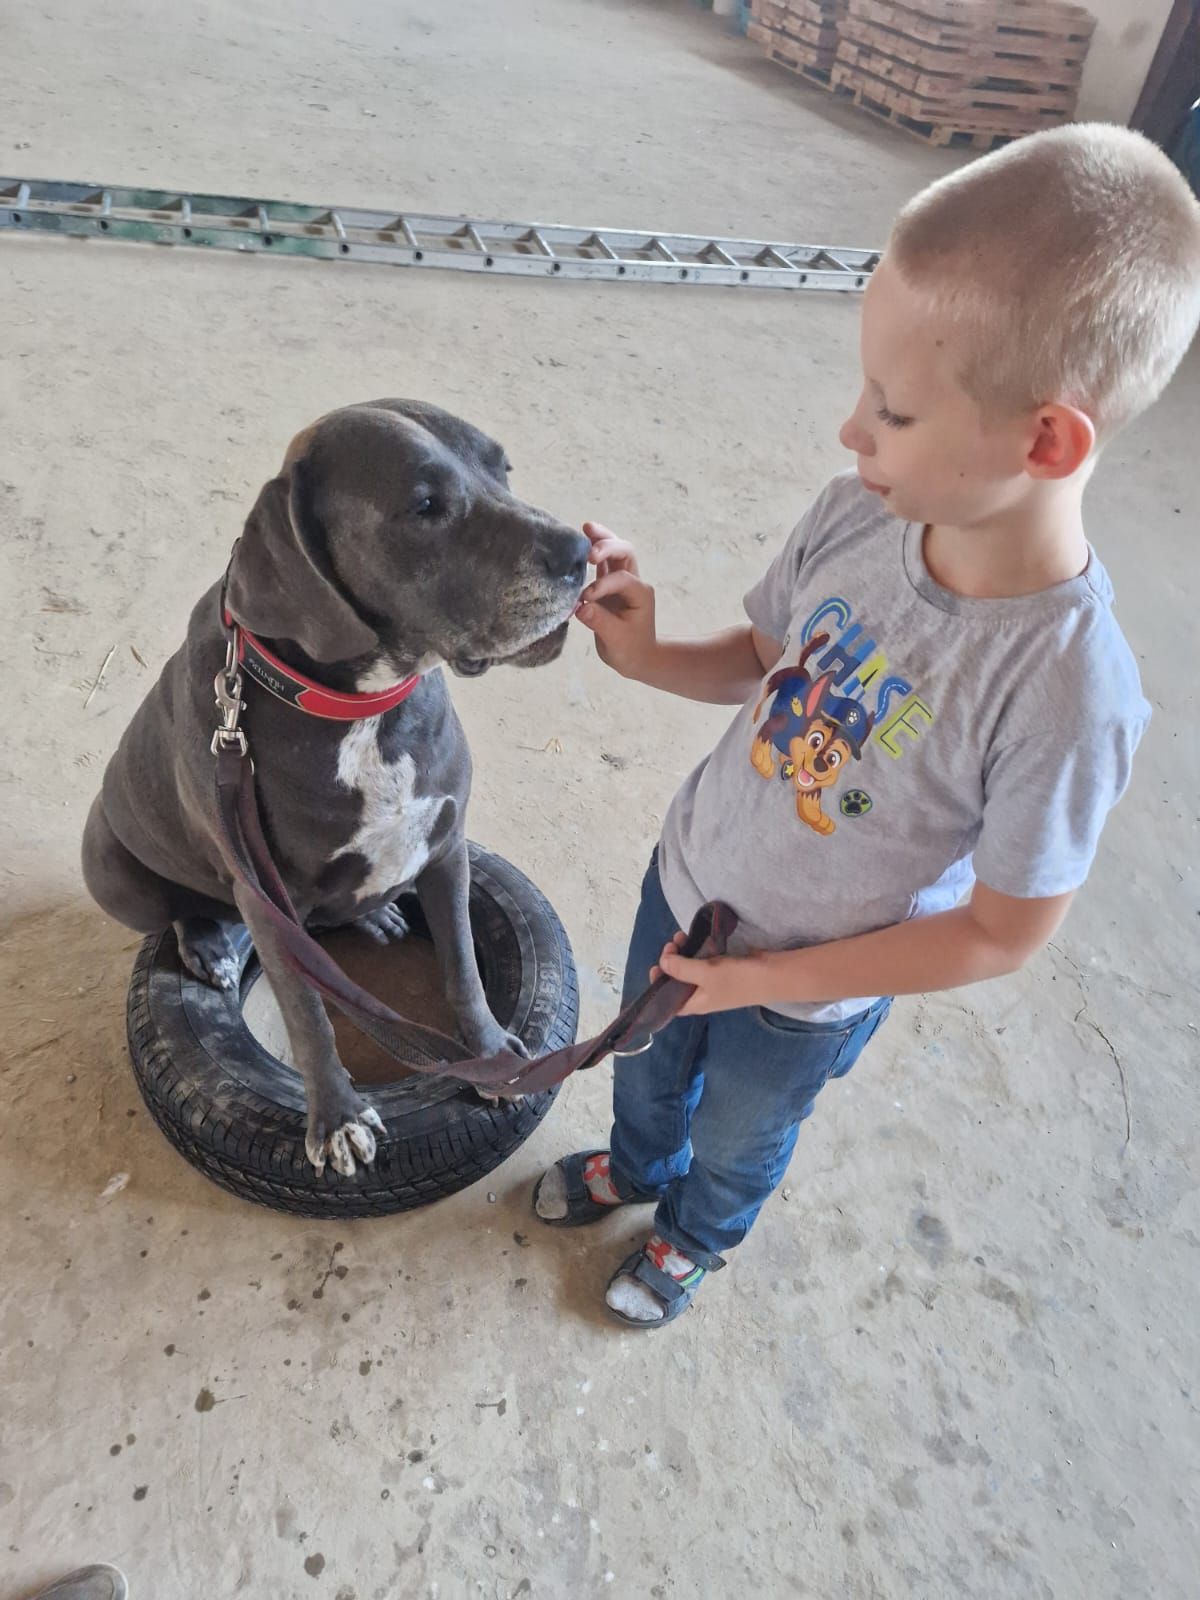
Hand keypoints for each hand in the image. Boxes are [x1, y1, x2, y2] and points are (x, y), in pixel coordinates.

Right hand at [575, 521, 656, 678]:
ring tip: (587, 527)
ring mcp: (622, 582)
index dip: (602, 585)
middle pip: (625, 552)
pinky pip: (603, 563)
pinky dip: (593, 551)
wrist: (638, 658)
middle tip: (590, 552)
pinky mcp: (609, 585)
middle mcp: (633, 583)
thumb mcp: (616, 640)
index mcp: (640, 593)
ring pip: (615, 552)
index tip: (585, 599)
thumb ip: (599, 622)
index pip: (621, 579)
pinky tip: (580, 544)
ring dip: (602, 539)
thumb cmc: (630, 650)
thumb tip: (581, 607)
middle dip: (609, 546)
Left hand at [654, 931, 768, 1016]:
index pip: (668, 1001)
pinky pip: (703, 961)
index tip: (656, 966)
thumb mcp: (705, 974)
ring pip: (690, 968)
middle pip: (678, 980)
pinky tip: (694, 938)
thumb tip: (662, 963)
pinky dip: (696, 950)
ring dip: (683, 953)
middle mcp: (702, 995)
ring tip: (681, 936)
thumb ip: (681, 969)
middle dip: (671, 962)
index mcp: (695, 1003)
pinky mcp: (723, 970)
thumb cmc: (737, 979)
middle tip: (672, 944)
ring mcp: (713, 982)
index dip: (658, 986)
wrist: (772, 975)